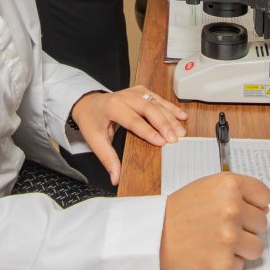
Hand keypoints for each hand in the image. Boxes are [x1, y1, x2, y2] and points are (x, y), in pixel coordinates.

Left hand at [69, 87, 187, 186]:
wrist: (88, 102)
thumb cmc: (92, 122)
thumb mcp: (95, 140)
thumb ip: (107, 158)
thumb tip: (115, 178)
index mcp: (112, 107)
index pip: (133, 120)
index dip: (148, 131)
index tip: (162, 143)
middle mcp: (124, 96)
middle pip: (148, 108)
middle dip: (163, 123)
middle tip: (176, 138)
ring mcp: (134, 92)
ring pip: (155, 102)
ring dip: (170, 116)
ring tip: (181, 131)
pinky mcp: (141, 91)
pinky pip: (157, 98)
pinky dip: (170, 107)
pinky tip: (181, 116)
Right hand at [160, 172, 269, 269]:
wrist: (157, 234)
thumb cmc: (184, 209)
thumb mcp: (209, 186)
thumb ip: (238, 192)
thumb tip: (264, 210)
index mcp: (230, 184)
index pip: (265, 196)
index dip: (254, 204)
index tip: (242, 208)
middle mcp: (232, 209)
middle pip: (262, 223)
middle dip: (246, 226)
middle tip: (222, 226)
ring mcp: (229, 238)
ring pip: (257, 247)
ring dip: (241, 247)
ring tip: (219, 241)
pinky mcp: (224, 264)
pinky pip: (241, 266)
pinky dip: (228, 263)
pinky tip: (211, 253)